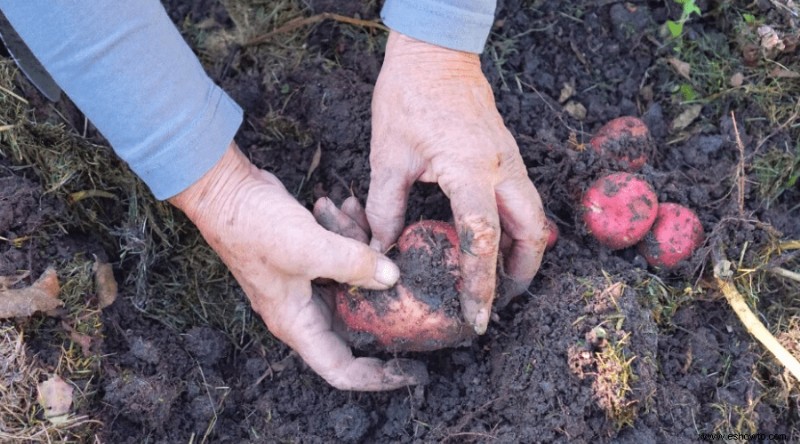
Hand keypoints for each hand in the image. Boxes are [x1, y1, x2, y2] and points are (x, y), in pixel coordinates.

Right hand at [170, 142, 426, 390]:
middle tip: (410, 283)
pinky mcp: (308, 258)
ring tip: (358, 217)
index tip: (413, 371)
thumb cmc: (253, 226)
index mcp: (297, 323)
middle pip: (355, 323)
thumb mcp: (310, 247)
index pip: (342, 369)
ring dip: (362, 249)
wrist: (223, 190)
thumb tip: (393, 278)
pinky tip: (347, 206)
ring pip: (352, 282)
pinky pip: (341, 256)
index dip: (378, 376)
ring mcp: (304, 283)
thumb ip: (355, 264)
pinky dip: (349, 233)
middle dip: (382, 300)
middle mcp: (301, 310)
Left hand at [367, 32, 547, 333]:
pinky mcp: (508, 155)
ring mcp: (511, 160)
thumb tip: (382, 249)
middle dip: (522, 274)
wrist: (434, 54)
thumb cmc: (409, 96)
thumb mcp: (388, 156)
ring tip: (498, 279)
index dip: (481, 284)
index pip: (484, 240)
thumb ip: (386, 208)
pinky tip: (493, 240)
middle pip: (532, 234)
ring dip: (523, 252)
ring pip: (534, 217)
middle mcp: (502, 168)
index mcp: (471, 171)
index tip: (478, 316)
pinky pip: (523, 200)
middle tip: (498, 301)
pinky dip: (516, 228)